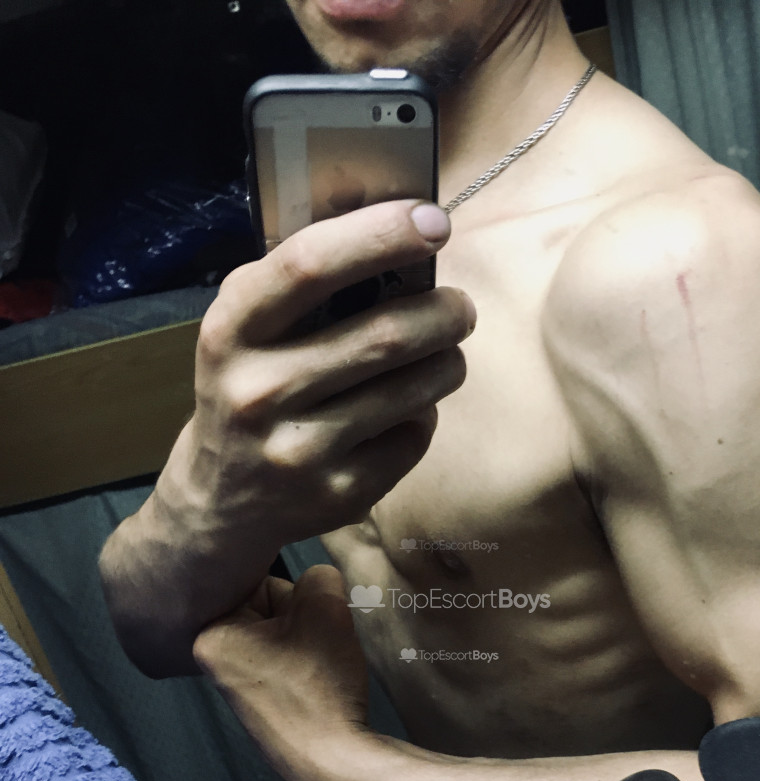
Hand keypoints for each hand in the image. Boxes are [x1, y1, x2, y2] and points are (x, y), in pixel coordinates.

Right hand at [174, 199, 474, 557]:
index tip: (433, 221)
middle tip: (459, 306)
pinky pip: (413, 436)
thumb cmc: (249, 389)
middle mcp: (259, 392)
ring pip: (413, 389)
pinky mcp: (339, 493)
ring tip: (446, 352)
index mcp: (231, 331)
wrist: (221, 501)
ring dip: (447, 361)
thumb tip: (396, 228)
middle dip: (443, 312)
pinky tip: (409, 408)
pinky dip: (426, 413)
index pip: (309, 267)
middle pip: (385, 335)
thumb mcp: (246, 330)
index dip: (380, 235)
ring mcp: (299, 450)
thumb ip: (302, 282)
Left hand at [193, 566, 370, 780]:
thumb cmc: (319, 685)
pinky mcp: (257, 700)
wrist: (333, 761)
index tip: (309, 625)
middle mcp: (210, 658)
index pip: (260, 581)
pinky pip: (283, 660)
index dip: (298, 597)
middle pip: (266, 608)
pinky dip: (305, 663)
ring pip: (279, 633)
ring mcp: (233, 682)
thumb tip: (315, 584)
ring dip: (306, 639)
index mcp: (210, 634)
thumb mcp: (325, 610)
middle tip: (319, 646)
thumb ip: (318, 576)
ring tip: (320, 666)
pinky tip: (317, 683)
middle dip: (300, 618)